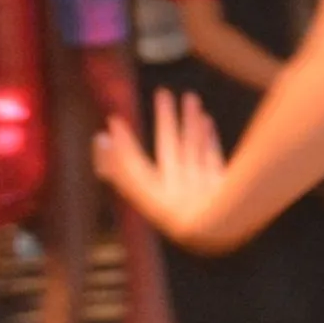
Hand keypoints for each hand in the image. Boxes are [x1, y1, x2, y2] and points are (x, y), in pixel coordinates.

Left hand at [91, 89, 235, 251]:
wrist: (216, 229)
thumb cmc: (178, 209)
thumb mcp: (142, 185)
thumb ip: (122, 164)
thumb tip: (101, 138)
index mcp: (154, 191)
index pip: (134, 162)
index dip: (124, 143)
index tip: (115, 121)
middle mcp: (176, 187)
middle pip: (168, 147)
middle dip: (165, 119)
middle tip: (163, 92)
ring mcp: (200, 185)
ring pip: (192, 148)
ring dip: (190, 122)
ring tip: (190, 97)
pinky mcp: (222, 184)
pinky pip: (213, 157)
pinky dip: (208, 140)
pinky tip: (206, 122)